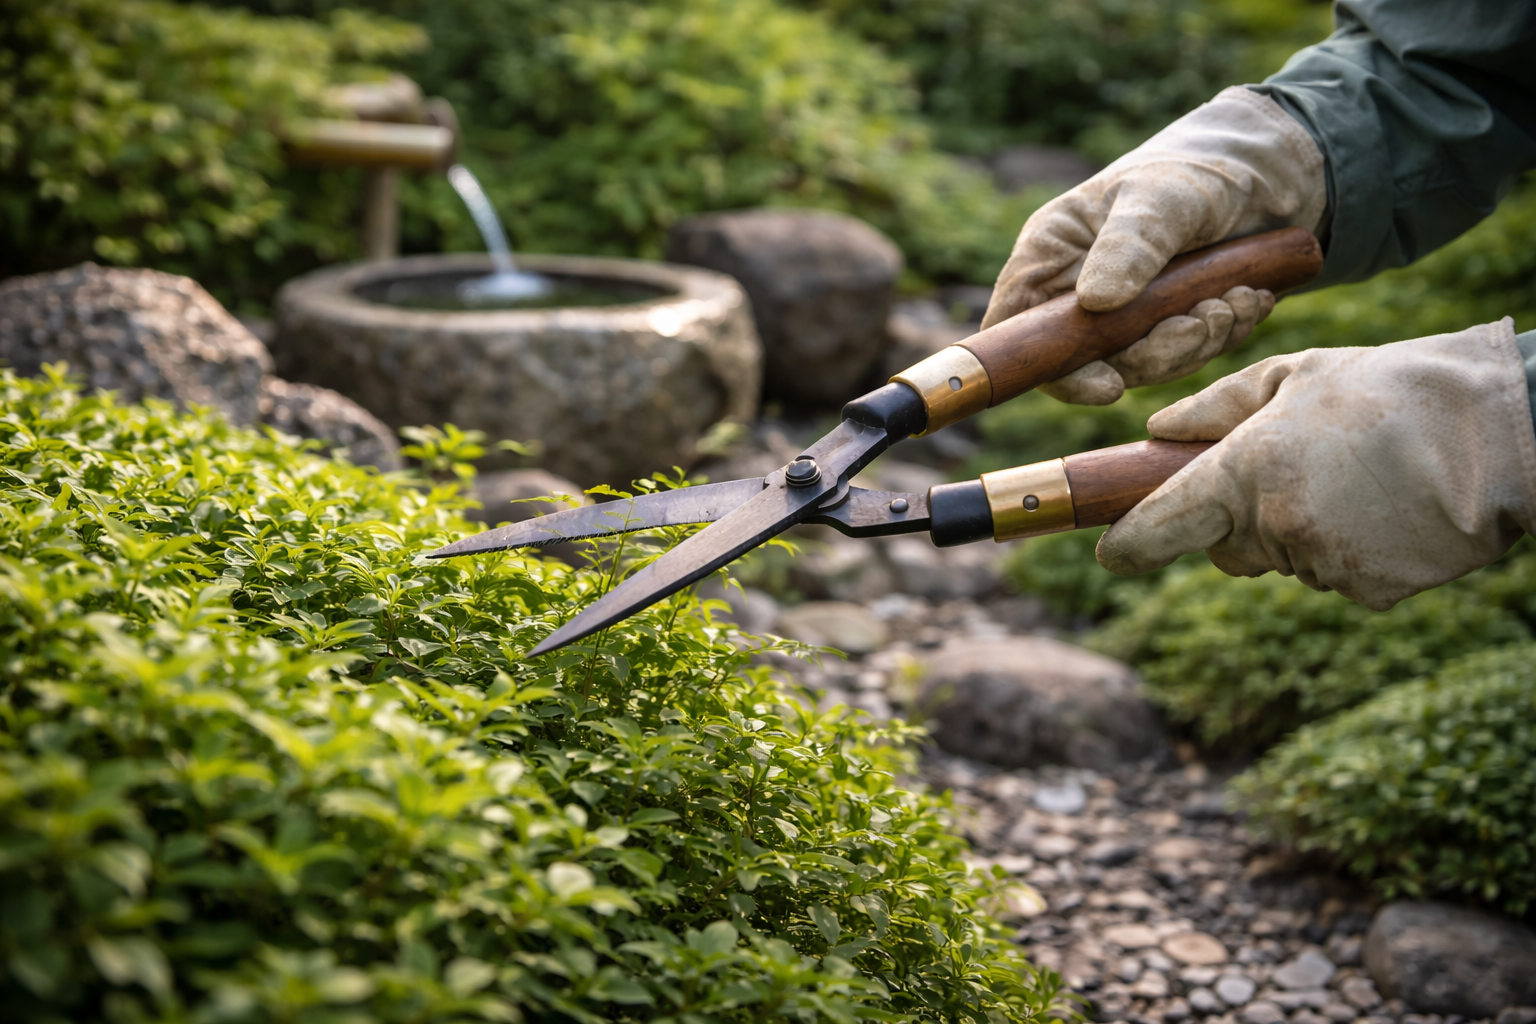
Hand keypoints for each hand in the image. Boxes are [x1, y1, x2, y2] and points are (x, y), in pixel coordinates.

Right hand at [982, 87, 1325, 404]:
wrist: (1262, 170)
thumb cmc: (1195, 169)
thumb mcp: (1162, 198)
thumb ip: (1129, 246)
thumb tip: (1094, 302)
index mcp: (1050, 254)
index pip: (1019, 327)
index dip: (1052, 368)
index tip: (1109, 384)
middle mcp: (1074, 290)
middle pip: (1089, 360)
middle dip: (1153, 354)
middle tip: (1201, 323)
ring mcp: (1119, 313)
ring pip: (1143, 365)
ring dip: (1196, 343)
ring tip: (1234, 300)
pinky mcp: (1162, 325)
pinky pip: (1182, 355)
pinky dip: (1220, 336)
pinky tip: (1249, 300)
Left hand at [1096, 320, 1535, 609]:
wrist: (1501, 430)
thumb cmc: (1390, 389)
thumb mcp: (1294, 375)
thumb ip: (1215, 407)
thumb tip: (1158, 432)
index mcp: (1244, 469)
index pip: (1160, 525)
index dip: (1128, 544)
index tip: (1110, 553)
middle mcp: (1275, 526)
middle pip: (1226, 548)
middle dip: (1240, 521)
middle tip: (1292, 473)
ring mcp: (1322, 564)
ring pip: (1284, 561)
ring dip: (1301, 532)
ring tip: (1355, 478)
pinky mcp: (1368, 591)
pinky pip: (1335, 577)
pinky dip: (1350, 552)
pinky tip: (1386, 509)